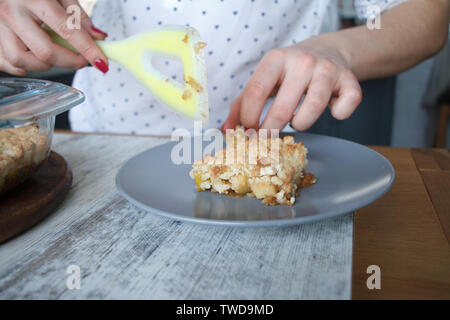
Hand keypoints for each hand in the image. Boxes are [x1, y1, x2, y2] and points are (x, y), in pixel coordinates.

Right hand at [0, 0, 108, 74]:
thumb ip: (77, 15)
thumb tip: (98, 37)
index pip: (66, 30)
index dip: (87, 50)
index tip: (101, 62)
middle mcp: (10, 13)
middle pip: (45, 52)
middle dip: (70, 61)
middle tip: (83, 59)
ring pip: (24, 62)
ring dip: (47, 65)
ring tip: (56, 53)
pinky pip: (10, 64)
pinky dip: (27, 66)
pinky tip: (35, 55)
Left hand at [222, 38, 361, 131]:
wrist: (328, 51)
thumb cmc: (289, 72)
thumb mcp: (264, 80)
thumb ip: (242, 104)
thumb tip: (225, 131)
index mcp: (276, 60)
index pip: (255, 92)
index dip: (248, 118)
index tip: (249, 130)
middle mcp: (302, 62)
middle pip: (282, 108)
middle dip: (271, 130)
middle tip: (268, 136)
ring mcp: (327, 71)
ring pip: (312, 110)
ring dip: (301, 124)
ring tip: (296, 120)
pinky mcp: (349, 81)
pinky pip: (344, 107)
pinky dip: (338, 114)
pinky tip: (330, 109)